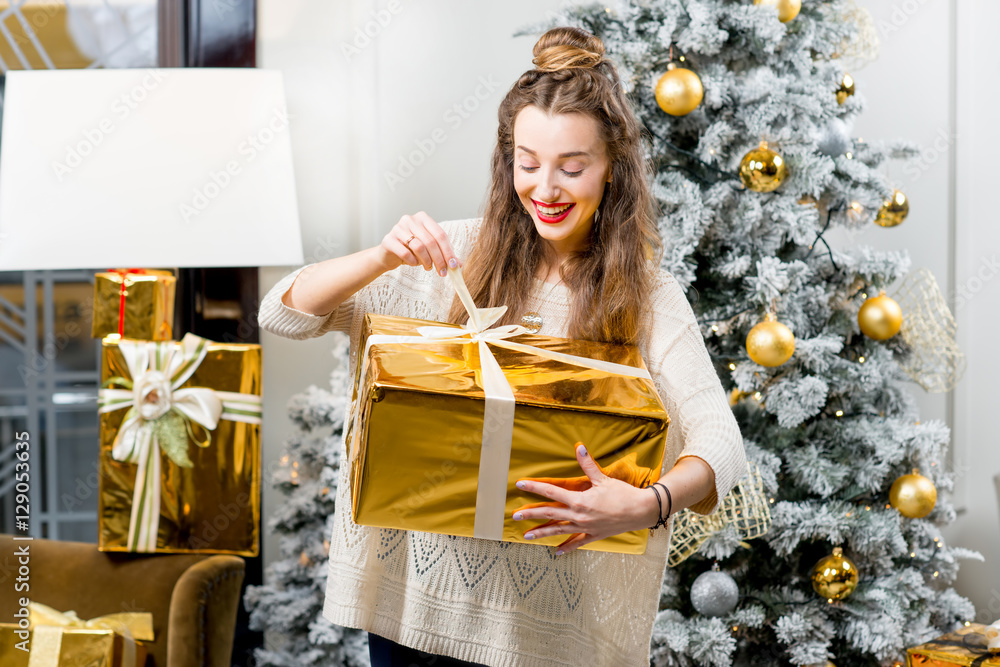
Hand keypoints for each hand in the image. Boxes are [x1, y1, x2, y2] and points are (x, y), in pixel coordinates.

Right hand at [379, 211, 460, 275]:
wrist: (389, 254)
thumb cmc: (411, 250)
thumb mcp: (430, 250)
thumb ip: (443, 254)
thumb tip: (459, 265)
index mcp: (423, 218)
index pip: (440, 234)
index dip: (448, 251)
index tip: (453, 266)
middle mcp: (410, 220)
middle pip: (431, 241)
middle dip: (439, 259)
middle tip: (443, 272)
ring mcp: (398, 228)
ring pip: (419, 247)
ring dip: (426, 261)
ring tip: (428, 268)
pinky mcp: (388, 240)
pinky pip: (405, 253)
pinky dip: (413, 262)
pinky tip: (414, 264)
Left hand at [511, 443, 660, 554]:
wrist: (640, 511)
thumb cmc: (622, 493)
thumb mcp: (603, 478)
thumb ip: (588, 464)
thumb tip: (579, 447)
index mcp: (579, 500)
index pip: (551, 493)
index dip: (534, 488)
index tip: (520, 485)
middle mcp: (578, 515)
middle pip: (549, 514)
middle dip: (531, 514)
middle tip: (514, 516)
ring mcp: (585, 527)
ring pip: (558, 530)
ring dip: (542, 532)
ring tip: (526, 536)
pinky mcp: (593, 535)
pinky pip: (577, 543)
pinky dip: (566, 547)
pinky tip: (555, 552)